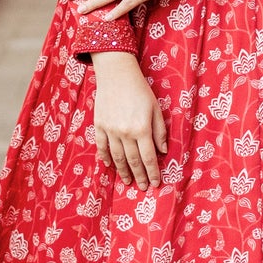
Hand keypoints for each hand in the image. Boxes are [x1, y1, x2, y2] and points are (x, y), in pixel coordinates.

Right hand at [91, 53, 167, 185]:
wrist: (116, 74)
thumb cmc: (140, 90)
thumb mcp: (156, 108)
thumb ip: (159, 131)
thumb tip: (163, 151)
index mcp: (142, 129)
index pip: (149, 157)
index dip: (152, 172)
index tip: (156, 183)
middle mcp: (125, 133)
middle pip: (133, 161)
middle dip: (139, 176)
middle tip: (143, 188)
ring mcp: (110, 130)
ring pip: (117, 157)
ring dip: (123, 172)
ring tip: (127, 182)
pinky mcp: (99, 125)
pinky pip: (102, 146)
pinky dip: (106, 158)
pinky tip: (110, 166)